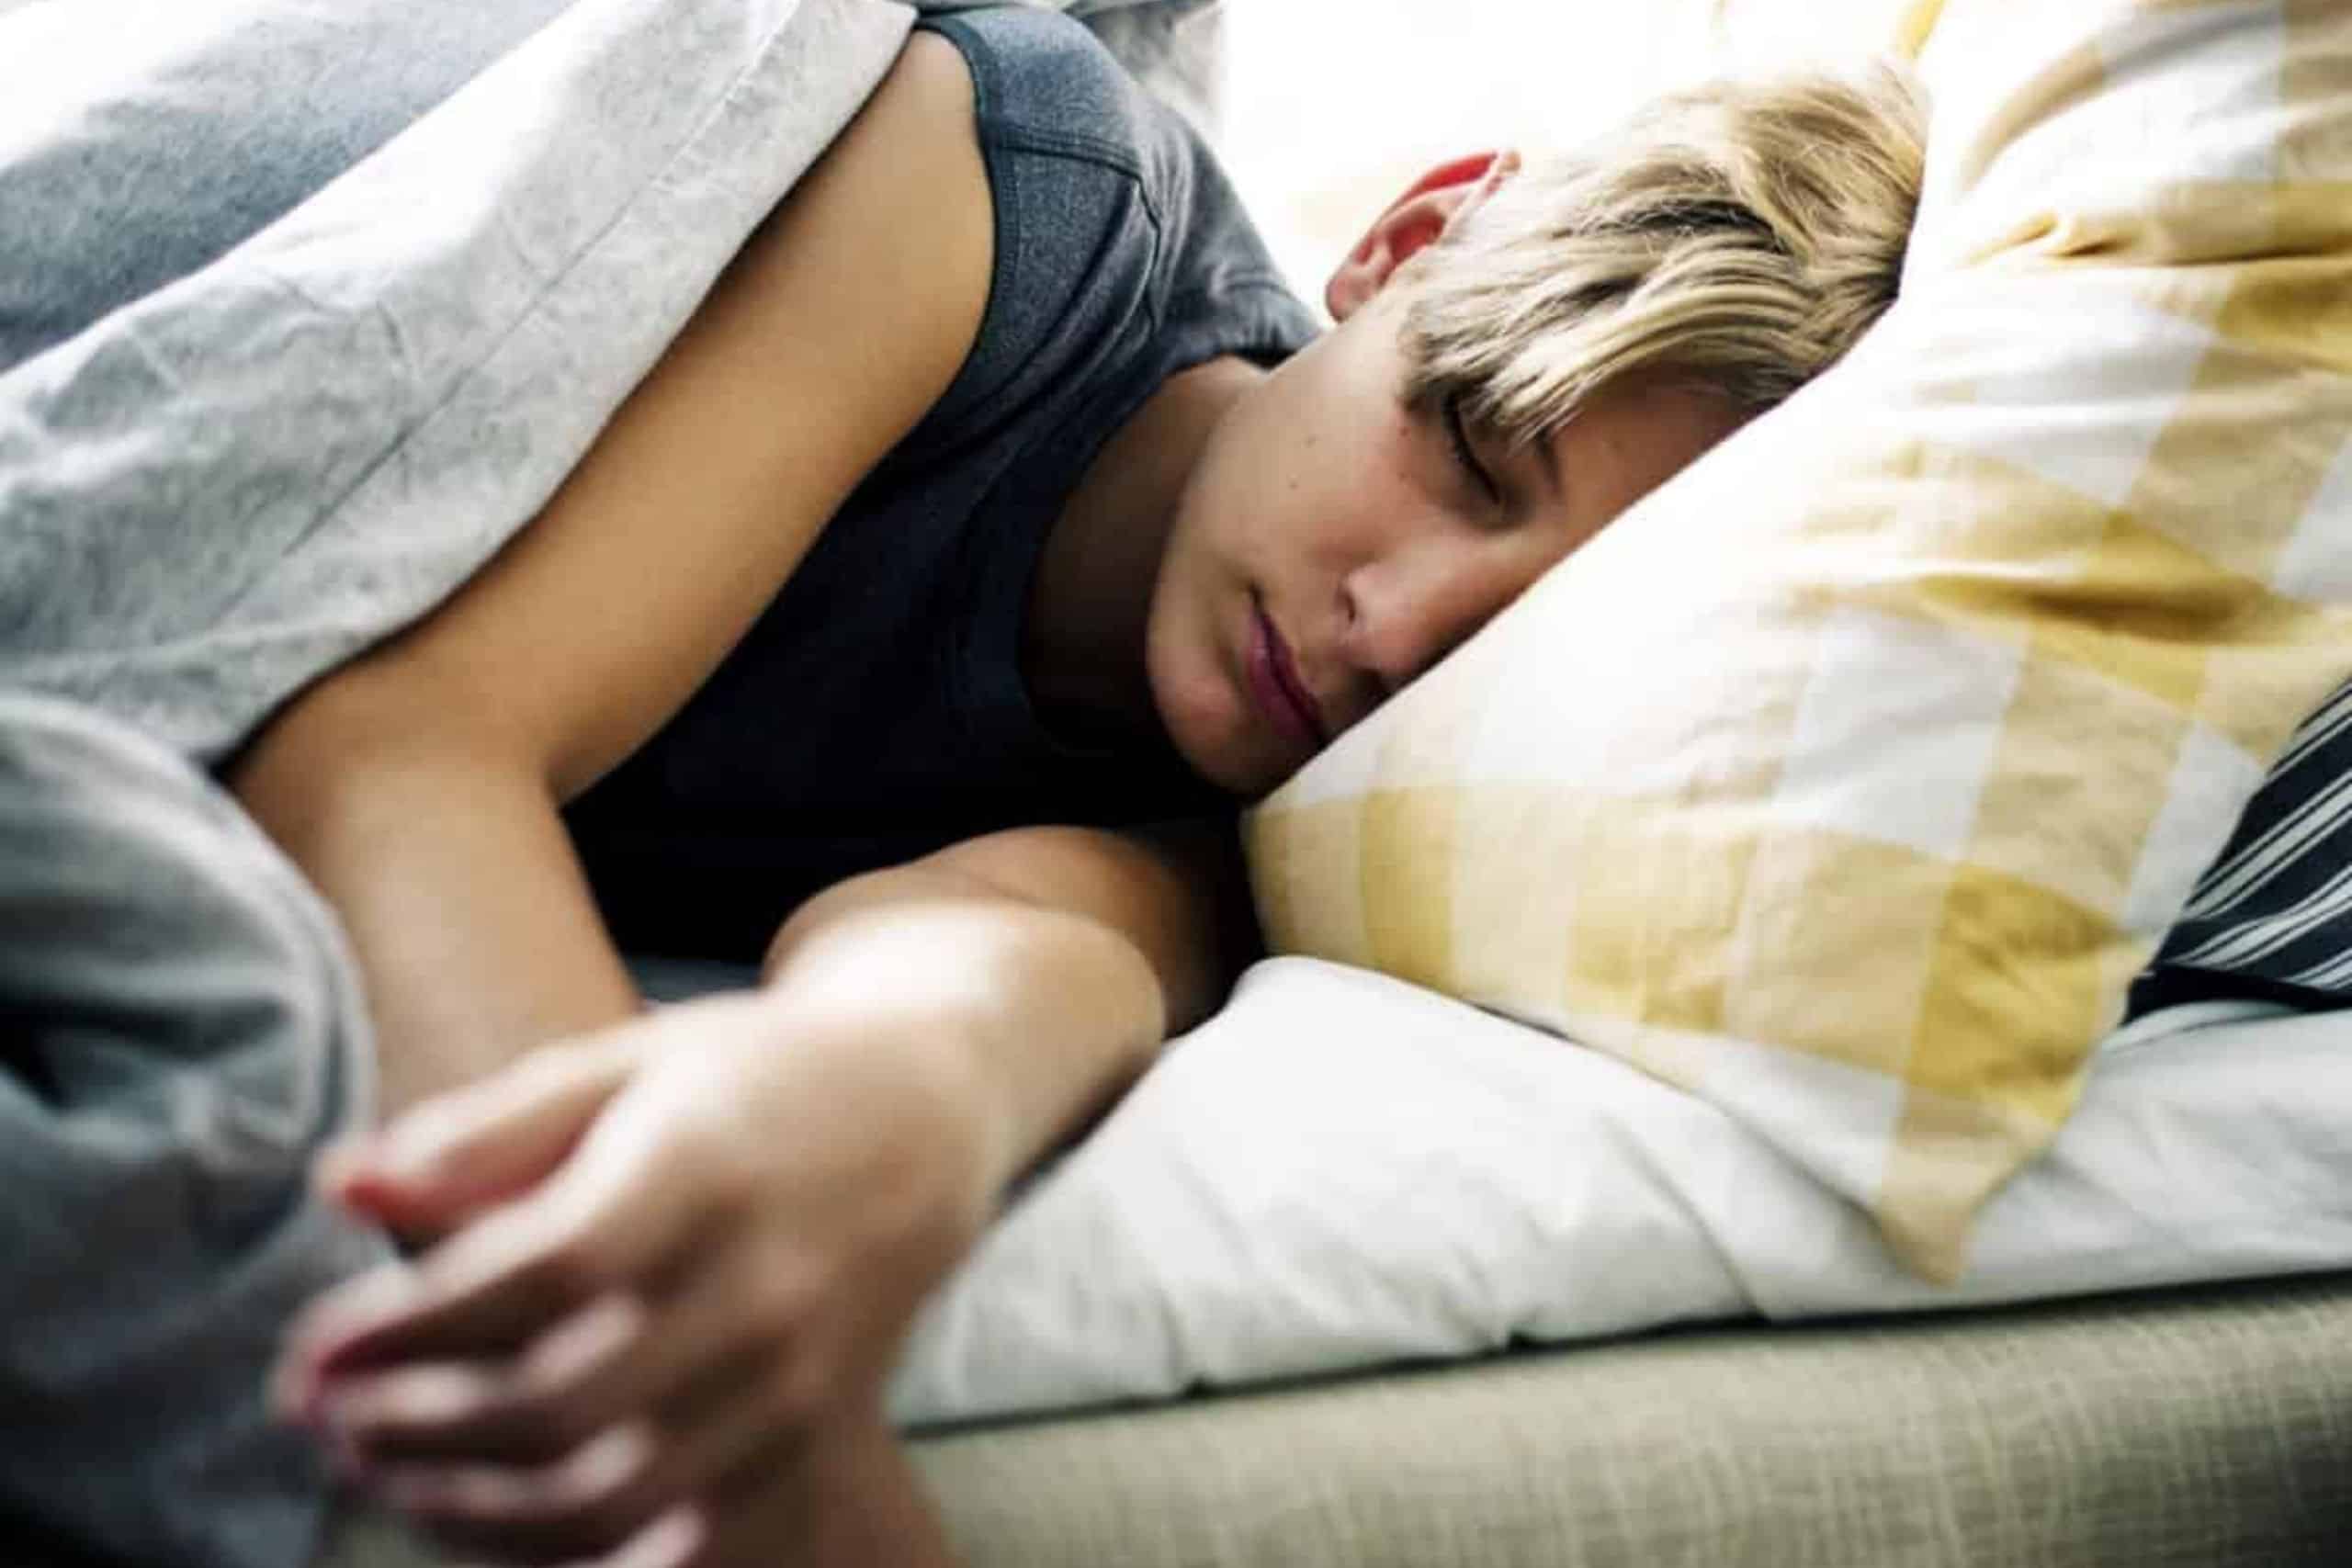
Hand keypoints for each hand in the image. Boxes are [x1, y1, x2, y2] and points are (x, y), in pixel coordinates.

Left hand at [277, 989, 997, 1565]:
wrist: (923, 1116)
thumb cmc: (754, 1076)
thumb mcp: (626, 1061)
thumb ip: (487, 1130)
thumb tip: (341, 1185)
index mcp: (702, 1169)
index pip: (535, 1274)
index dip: (405, 1327)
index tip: (311, 1349)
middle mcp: (758, 1283)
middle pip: (555, 1400)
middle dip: (411, 1425)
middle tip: (323, 1414)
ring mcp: (794, 1374)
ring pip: (607, 1491)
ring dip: (468, 1504)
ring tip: (384, 1469)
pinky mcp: (813, 1433)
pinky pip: (680, 1536)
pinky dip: (573, 1552)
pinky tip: (492, 1517)